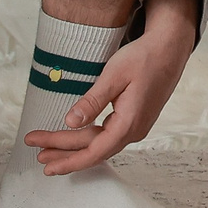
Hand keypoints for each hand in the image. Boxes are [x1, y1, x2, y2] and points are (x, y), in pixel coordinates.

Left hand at [25, 0, 199, 174]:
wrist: (170, 49)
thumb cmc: (144, 58)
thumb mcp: (113, 75)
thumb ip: (92, 101)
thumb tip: (71, 122)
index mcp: (129, 123)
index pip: (93, 151)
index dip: (66, 157)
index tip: (43, 157)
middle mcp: (134, 131)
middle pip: (94, 151)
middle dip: (64, 153)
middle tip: (38, 155)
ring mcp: (136, 127)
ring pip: (100, 145)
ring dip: (74, 148)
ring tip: (49, 150)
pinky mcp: (135, 120)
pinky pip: (108, 137)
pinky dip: (88, 140)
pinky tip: (75, 140)